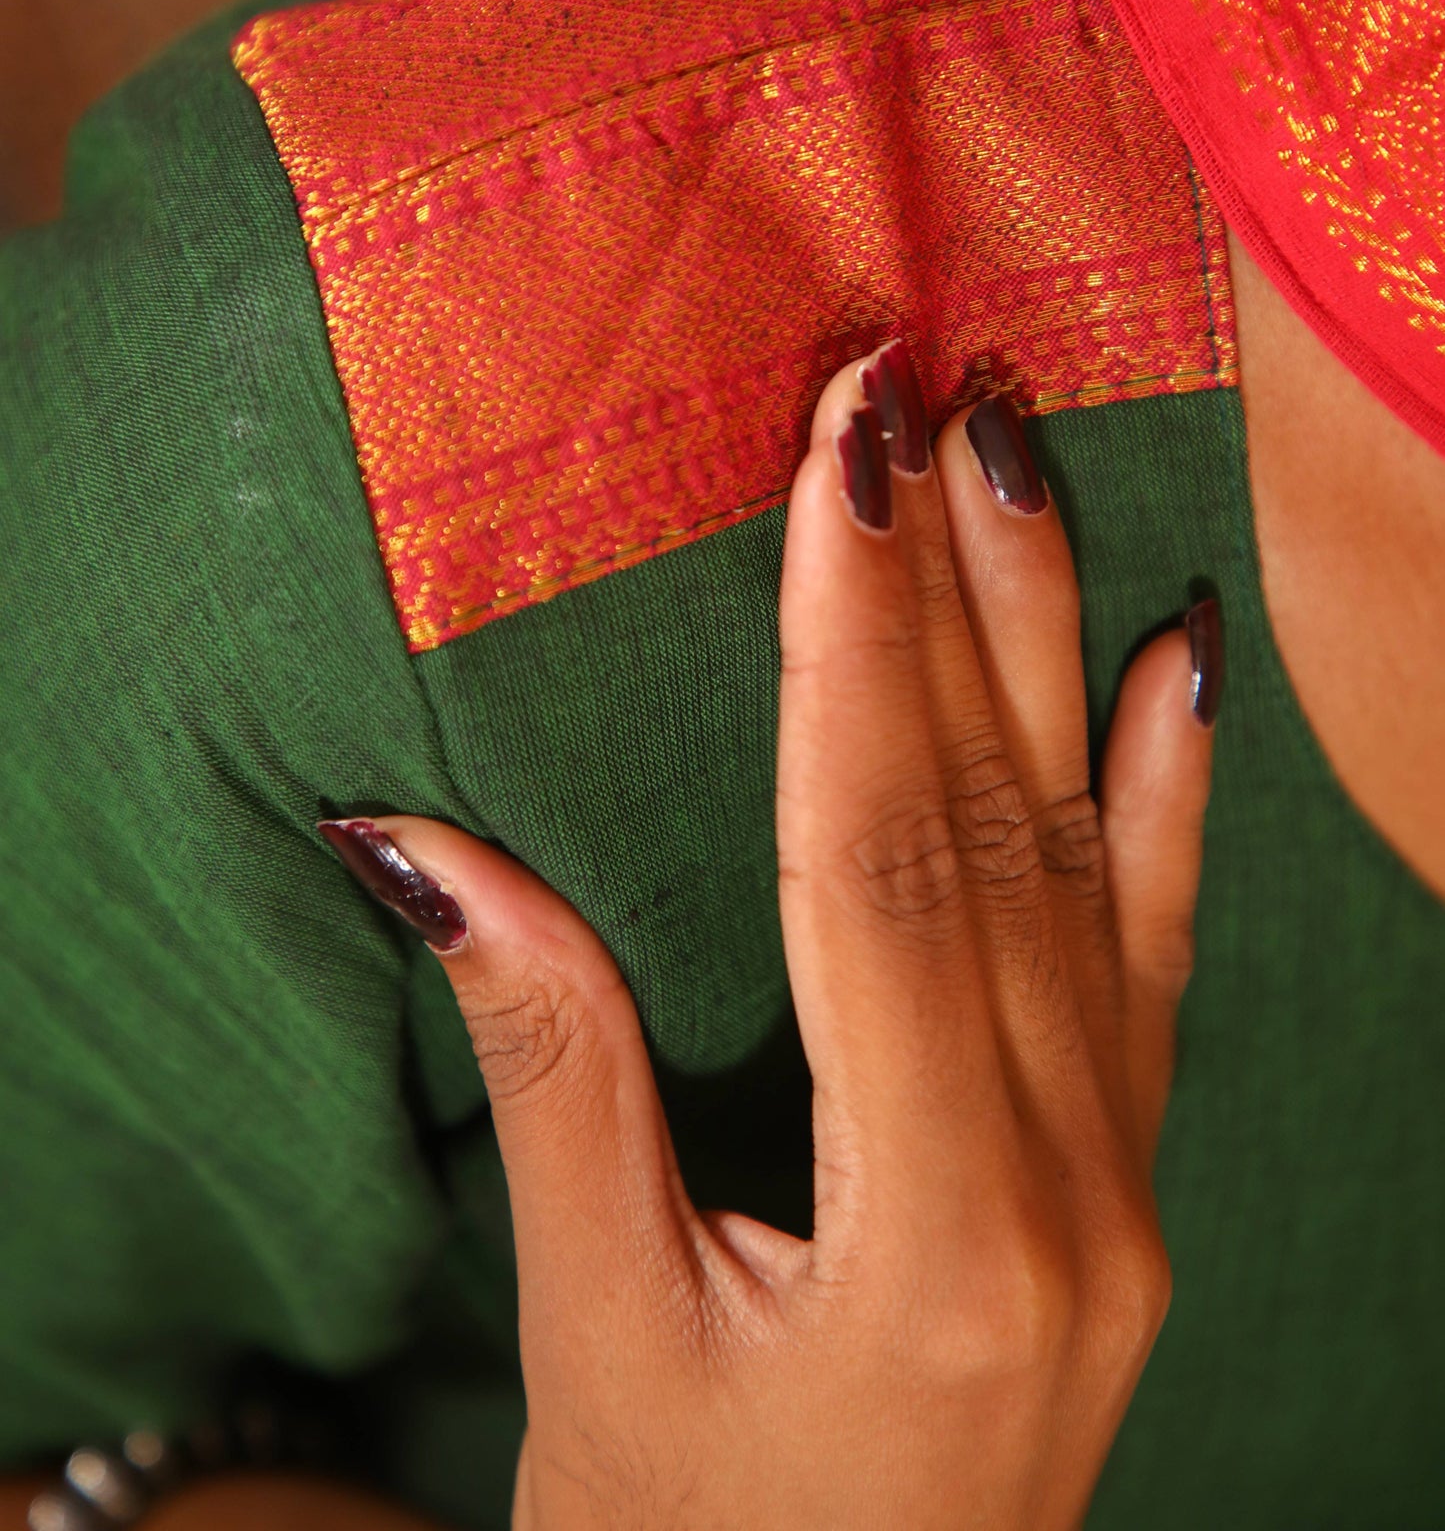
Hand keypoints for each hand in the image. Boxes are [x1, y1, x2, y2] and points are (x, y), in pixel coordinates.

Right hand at [323, 340, 1216, 1529]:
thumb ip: (547, 1065)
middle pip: (992, 828)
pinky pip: (1161, 952)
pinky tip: (1175, 656)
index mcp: (935, 1239)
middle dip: (943, 587)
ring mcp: (1126, 1189)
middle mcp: (1072, 1197)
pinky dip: (1173, 791)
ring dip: (1045, 640)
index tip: (838, 452)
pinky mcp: (1129, 1182)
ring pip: (1083, 860)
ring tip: (1019, 452)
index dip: (849, 643)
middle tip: (913, 382)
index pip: (877, 866)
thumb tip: (419, 842)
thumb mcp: (597, 1329)